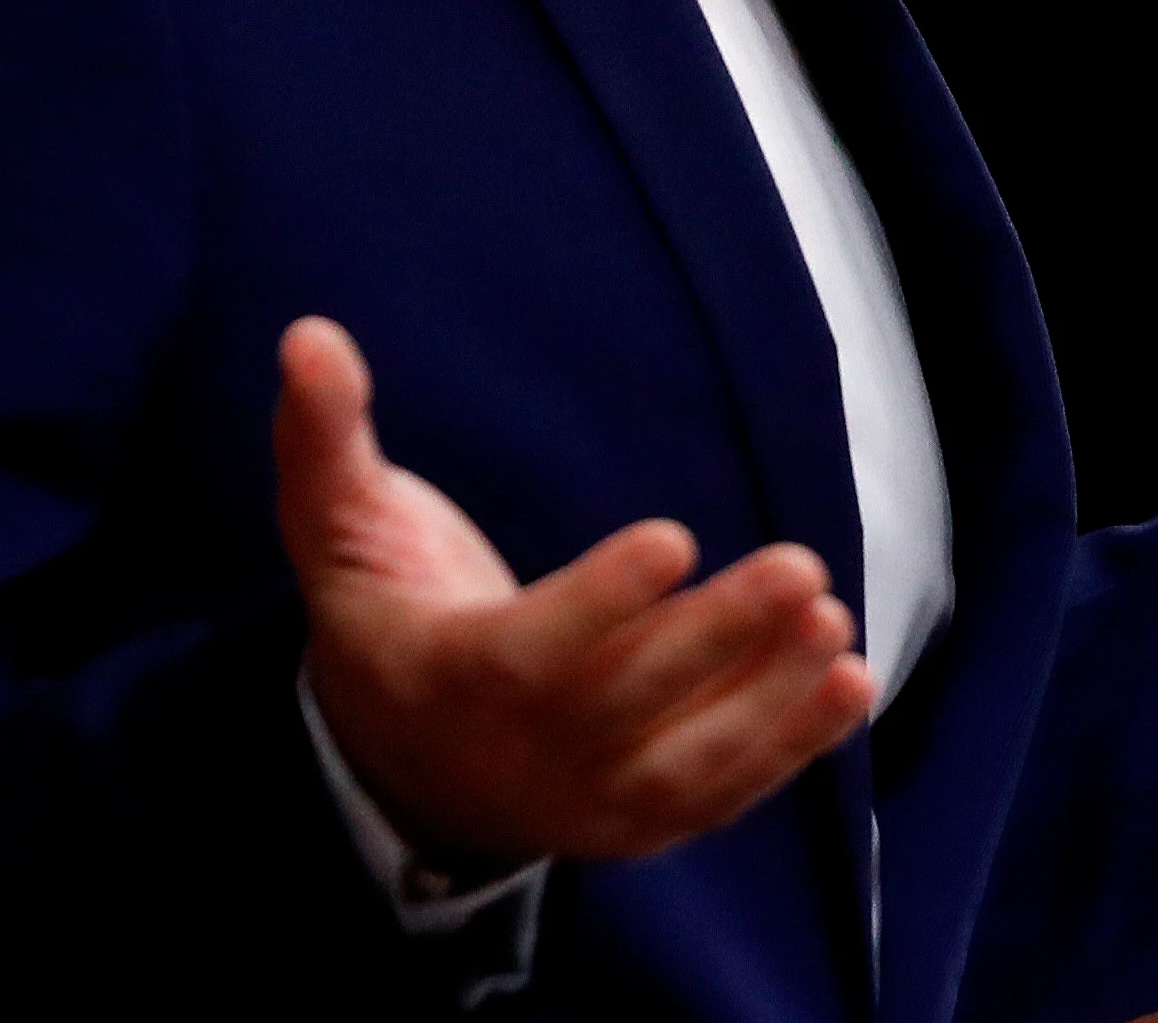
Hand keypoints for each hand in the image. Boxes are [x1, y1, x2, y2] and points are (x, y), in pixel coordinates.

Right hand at [270, 316, 877, 862]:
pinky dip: (788, 749)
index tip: (675, 534)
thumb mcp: (336, 527)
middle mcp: (517, 755)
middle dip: (715, 640)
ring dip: (769, 700)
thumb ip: (324, 434)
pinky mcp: (638, 823)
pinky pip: (718, 798)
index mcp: (443, 677)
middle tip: (801, 566)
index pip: (528, 652)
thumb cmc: (382, 613)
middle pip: (624, 708)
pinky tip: (849, 683)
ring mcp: (583, 801)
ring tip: (835, 624)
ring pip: (683, 765)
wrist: (399, 764)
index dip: (601, 602)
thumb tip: (308, 334)